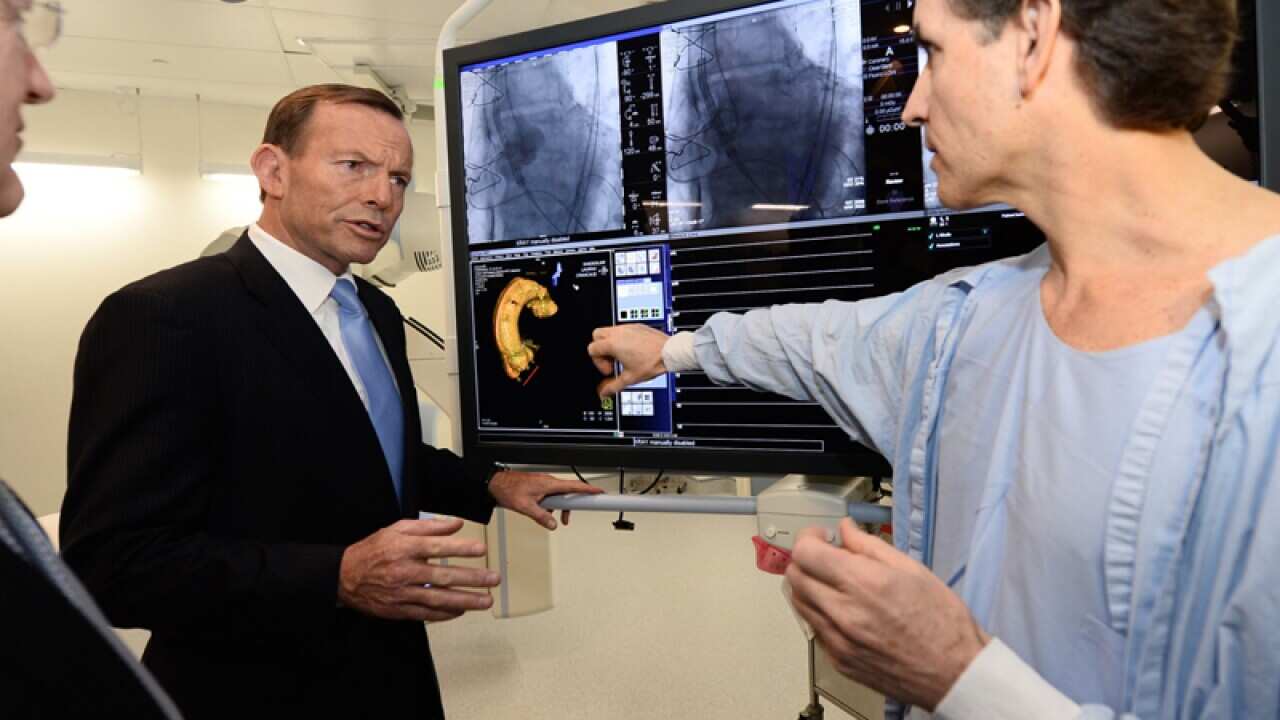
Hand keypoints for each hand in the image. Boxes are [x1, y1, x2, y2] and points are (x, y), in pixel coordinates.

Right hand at [338, 517, 498, 622]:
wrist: (344, 576)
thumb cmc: (374, 549)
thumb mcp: (397, 529)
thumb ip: (428, 526)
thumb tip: (456, 524)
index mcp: (404, 548)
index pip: (437, 547)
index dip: (460, 549)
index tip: (481, 550)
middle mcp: (404, 571)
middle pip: (443, 576)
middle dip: (472, 579)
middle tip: (494, 579)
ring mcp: (402, 593)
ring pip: (438, 599)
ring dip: (465, 601)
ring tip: (486, 601)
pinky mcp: (398, 610)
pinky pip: (426, 614)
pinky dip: (445, 614)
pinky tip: (462, 610)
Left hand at [487, 470, 603, 528]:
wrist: (496, 483)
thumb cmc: (509, 489)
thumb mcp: (526, 507)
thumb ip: (541, 517)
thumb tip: (552, 524)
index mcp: (549, 484)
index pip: (574, 486)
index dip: (588, 489)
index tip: (600, 492)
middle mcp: (548, 483)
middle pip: (569, 493)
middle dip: (572, 506)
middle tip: (572, 517)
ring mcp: (544, 485)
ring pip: (560, 497)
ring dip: (560, 508)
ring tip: (556, 519)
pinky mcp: (539, 487)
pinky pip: (551, 496)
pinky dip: (552, 506)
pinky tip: (545, 513)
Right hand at [587, 324, 670, 396]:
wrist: (670, 352)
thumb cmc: (652, 362)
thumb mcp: (630, 378)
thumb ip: (613, 386)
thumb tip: (603, 393)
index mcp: (613, 344)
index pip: (592, 349)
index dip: (598, 362)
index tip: (610, 369)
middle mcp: (619, 332)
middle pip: (596, 335)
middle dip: (600, 348)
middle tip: (612, 360)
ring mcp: (628, 327)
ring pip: (610, 330)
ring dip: (611, 343)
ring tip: (622, 356)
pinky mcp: (637, 326)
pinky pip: (623, 329)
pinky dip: (622, 338)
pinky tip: (632, 350)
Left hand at [784, 519, 988, 710]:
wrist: (955, 673)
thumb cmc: (942, 619)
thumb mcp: (911, 569)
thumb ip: (869, 546)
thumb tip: (844, 529)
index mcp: (861, 584)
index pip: (805, 553)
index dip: (809, 538)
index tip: (822, 537)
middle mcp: (842, 613)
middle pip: (794, 577)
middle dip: (805, 559)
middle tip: (826, 556)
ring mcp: (837, 641)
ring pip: (799, 603)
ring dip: (808, 585)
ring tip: (834, 582)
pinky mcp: (839, 661)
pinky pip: (814, 628)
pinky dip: (819, 612)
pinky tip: (843, 609)